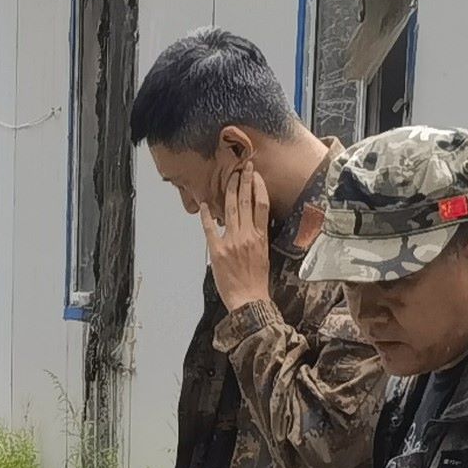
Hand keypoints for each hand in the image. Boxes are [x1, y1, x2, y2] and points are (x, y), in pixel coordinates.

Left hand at [201, 161, 274, 313]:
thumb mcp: (264, 255)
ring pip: (230, 209)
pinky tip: (204, 204)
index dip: (258, 186)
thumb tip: (254, 224)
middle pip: (246, 201)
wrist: (249, 300)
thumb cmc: (257, 281)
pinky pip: (210, 229)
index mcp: (261, 237)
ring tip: (229, 177)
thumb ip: (258, 237)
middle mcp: (247, 235)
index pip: (262, 205)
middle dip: (244, 181)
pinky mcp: (217, 251)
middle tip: (243, 166)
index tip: (256, 175)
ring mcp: (232, 242)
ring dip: (229, 190)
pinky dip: (206, 215)